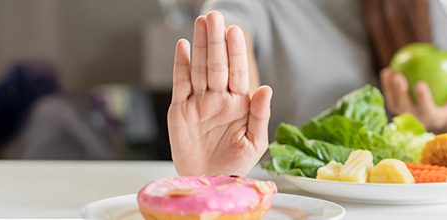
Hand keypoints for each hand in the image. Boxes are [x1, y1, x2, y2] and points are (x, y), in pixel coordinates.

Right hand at [168, 11, 271, 175]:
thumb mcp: (255, 143)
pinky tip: (183, 47)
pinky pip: (180, 83)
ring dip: (200, 46)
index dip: (236, 52)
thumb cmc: (234, 164)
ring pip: (199, 69)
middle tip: (215, 18)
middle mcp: (218, 98)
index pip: (238, 72)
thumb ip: (260, 115)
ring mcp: (199, 102)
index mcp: (239, 104)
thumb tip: (266, 89)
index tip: (235, 32)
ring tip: (201, 23)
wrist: (208, 182)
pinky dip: (181, 65)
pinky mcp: (180, 110)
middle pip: (216, 65)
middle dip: (216, 41)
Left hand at [380, 68, 446, 130]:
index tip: (420, 83)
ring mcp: (405, 117)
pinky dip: (386, 85)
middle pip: (406, 109)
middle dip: (401, 94)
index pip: (427, 110)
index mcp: (433, 119)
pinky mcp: (396, 111)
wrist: (433, 110)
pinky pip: (389, 97)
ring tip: (390, 72)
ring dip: (390, 89)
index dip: (423, 98)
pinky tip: (387, 71)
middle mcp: (417, 121)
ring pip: (395, 104)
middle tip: (399, 76)